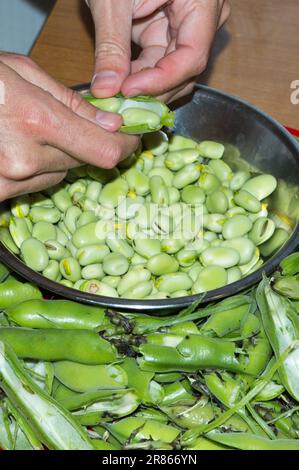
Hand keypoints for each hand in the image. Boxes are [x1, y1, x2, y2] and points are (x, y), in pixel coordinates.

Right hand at [0, 53, 138, 200]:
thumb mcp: (22, 72)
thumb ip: (71, 101)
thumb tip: (110, 123)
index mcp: (36, 120)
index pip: (105, 150)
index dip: (125, 146)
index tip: (130, 138)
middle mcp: (25, 159)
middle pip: (83, 162)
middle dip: (86, 144)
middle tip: (74, 126)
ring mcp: (9, 180)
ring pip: (59, 175)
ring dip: (59, 157)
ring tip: (33, 131)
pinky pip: (36, 185)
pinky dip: (38, 170)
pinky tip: (21, 148)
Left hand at [89, 0, 229, 101]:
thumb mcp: (113, 1)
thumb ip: (112, 47)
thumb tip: (106, 90)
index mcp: (201, 1)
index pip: (192, 56)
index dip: (161, 80)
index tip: (128, 90)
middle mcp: (202, 17)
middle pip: (184, 70)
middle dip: (151, 90)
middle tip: (119, 102)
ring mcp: (186, 27)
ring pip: (171, 73)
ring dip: (144, 88)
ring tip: (115, 94)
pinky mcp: (168, 33)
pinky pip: (159, 64)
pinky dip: (138, 77)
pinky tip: (118, 84)